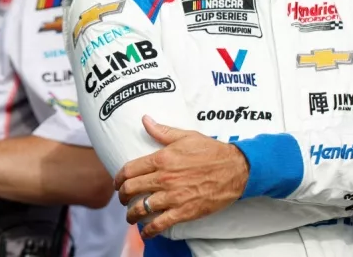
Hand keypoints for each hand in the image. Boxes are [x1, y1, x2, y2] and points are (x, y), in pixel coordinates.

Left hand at [114, 116, 249, 238]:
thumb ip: (162, 131)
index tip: (117, 183)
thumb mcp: (186, 136)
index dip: (118, 178)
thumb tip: (145, 120)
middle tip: (122, 199)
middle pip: (131, 189)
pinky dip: (149, 230)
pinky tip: (145, 233)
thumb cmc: (211, 151)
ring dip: (131, 214)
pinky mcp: (184, 211)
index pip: (129, 170)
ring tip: (130, 216)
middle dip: (122, 196)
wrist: (235, 169)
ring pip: (141, 208)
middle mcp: (164, 178)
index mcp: (162, 159)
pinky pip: (160, 224)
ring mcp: (173, 196)